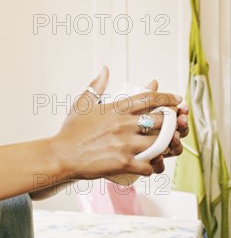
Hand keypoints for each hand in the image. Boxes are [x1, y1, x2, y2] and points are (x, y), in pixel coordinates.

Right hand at [53, 67, 182, 179]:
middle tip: (171, 126)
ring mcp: (125, 145)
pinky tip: (148, 164)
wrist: (61, 156)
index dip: (167, 98)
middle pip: (160, 121)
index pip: (149, 99)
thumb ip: (96, 86)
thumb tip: (104, 70)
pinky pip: (149, 166)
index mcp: (115, 109)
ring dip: (164, 146)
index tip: (176, 99)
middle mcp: (123, 125)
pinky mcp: (123, 163)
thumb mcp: (82, 104)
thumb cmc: (70, 132)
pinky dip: (152, 166)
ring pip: (159, 144)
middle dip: (170, 123)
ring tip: (163, 146)